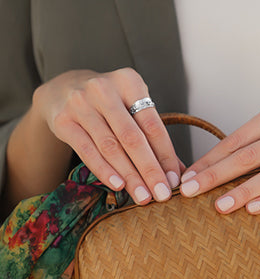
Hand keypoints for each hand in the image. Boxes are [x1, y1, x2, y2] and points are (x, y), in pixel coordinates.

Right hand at [33, 68, 182, 203]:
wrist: (63, 89)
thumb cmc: (109, 103)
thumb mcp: (132, 107)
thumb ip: (152, 136)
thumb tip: (177, 172)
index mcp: (129, 82)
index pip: (153, 125)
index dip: (165, 155)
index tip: (174, 180)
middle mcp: (104, 90)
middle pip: (132, 137)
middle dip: (150, 170)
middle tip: (162, 194)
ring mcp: (81, 104)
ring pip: (111, 147)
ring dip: (129, 176)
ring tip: (143, 196)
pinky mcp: (63, 121)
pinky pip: (87, 151)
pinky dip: (104, 170)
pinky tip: (118, 186)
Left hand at [179, 103, 259, 213]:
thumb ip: (242, 155)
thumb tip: (197, 175)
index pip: (237, 140)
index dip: (210, 160)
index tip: (188, 178)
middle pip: (250, 155)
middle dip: (216, 175)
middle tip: (191, 192)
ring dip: (242, 191)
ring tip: (219, 206)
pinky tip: (252, 210)